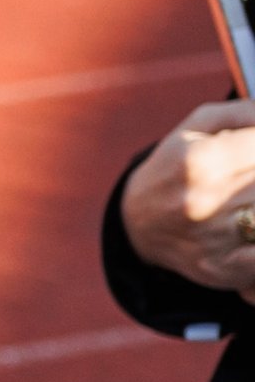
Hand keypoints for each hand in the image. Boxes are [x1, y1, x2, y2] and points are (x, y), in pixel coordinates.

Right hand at [125, 99, 254, 293]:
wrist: (137, 226)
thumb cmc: (176, 167)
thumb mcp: (196, 127)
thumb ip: (243, 112)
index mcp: (198, 159)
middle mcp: (201, 199)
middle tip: (251, 180)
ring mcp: (212, 238)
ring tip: (250, 199)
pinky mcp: (221, 269)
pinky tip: (253, 227)